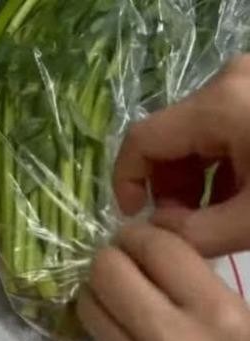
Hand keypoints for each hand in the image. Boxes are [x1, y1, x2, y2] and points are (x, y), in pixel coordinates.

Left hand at [78, 223, 249, 340]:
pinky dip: (108, 335)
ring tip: (122, 299)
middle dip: (113, 259)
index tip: (145, 240)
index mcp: (218, 316)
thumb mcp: (249, 325)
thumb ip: (208, 286)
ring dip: (100, 293)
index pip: (155, 245)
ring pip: (88, 306)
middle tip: (127, 265)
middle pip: (105, 270)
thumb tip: (162, 249)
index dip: (144, 235)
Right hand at [113, 54, 249, 255]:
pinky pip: (223, 125)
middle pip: (168, 138)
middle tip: (184, 224)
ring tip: (214, 214)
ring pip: (195, 133)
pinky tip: (238, 193)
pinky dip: (221, 161)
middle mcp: (226, 82)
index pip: (140, 141)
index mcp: (217, 106)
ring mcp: (246, 82)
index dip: (126, 183)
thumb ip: (190, 234)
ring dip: (193, 177)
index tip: (136, 219)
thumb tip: (153, 231)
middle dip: (167, 186)